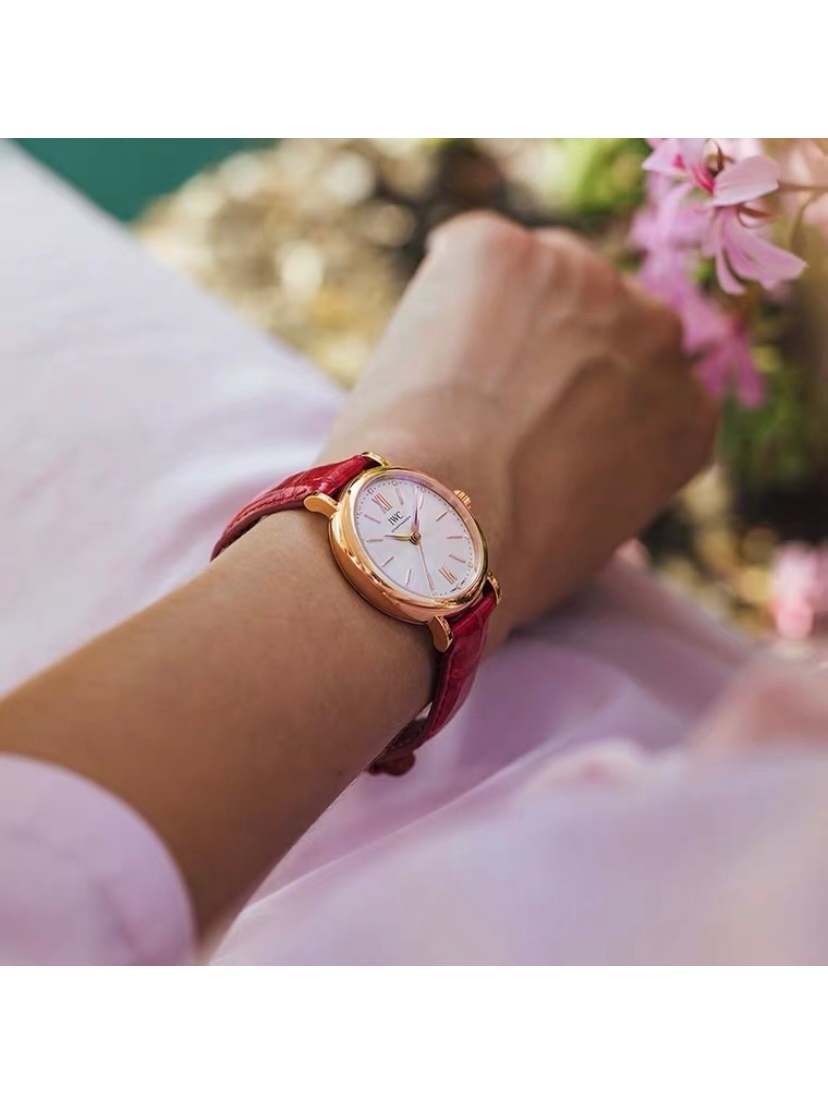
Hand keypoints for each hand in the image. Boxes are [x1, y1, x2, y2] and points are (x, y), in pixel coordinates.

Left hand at [322, 214, 715, 646]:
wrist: (436, 534)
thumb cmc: (500, 563)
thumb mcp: (589, 533)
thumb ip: (604, 471)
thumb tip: (564, 459)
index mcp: (687, 414)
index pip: (645, 380)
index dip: (583, 399)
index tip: (540, 425)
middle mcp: (657, 334)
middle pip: (603, 316)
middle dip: (552, 346)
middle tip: (489, 400)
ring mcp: (584, 276)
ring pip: (539, 276)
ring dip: (500, 316)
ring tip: (448, 387)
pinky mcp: (501, 248)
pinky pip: (469, 256)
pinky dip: (440, 293)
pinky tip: (421, 355)